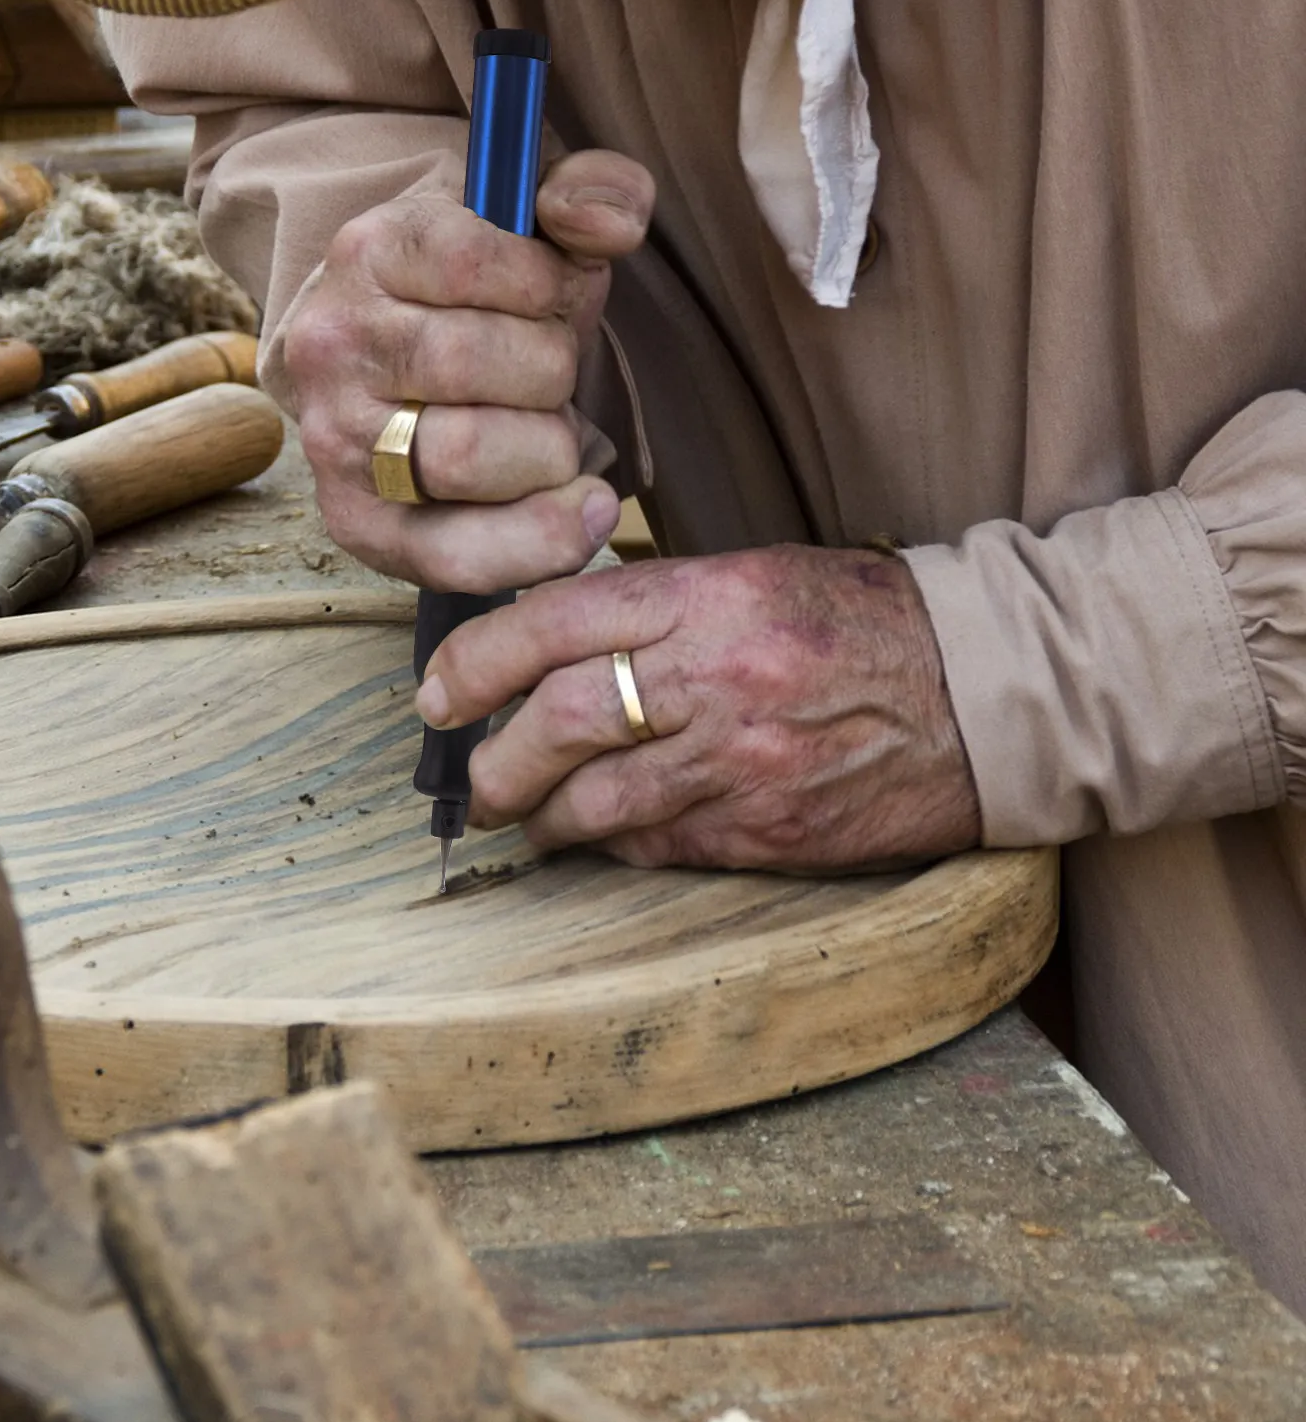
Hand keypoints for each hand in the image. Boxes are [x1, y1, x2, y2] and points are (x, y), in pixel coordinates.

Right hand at [280, 150, 654, 592]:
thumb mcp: (531, 230)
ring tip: (540, 434)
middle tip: (543, 377)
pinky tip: (583, 509)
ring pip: (469, 455)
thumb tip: (610, 224)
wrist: (387, 372)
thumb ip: (589, 196)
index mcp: (372, 251)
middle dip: (550, 371)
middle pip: (477, 361)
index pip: (476, 261)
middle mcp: (335, 345)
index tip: (548, 298)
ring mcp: (339, 442)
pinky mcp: (362, 525)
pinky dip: (540, 538)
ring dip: (545, 448)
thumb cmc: (479, 303)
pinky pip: (458, 553)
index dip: (545, 285)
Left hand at [415, 546, 980, 871]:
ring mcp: (740, 762)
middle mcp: (715, 678)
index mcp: (708, 596)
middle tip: (473, 777)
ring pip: (595, 801)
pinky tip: (599, 835)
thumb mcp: (757, 577)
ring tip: (522, 814)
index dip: (475, 659)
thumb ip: (657, 606)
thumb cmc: (864, 621)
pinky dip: (610, 843)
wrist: (983, 694)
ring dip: (540, 815)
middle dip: (495, 758)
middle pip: (559, 721)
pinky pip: (655, 844)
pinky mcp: (765, 831)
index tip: (437, 690)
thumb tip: (555, 644)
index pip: (553, 621)